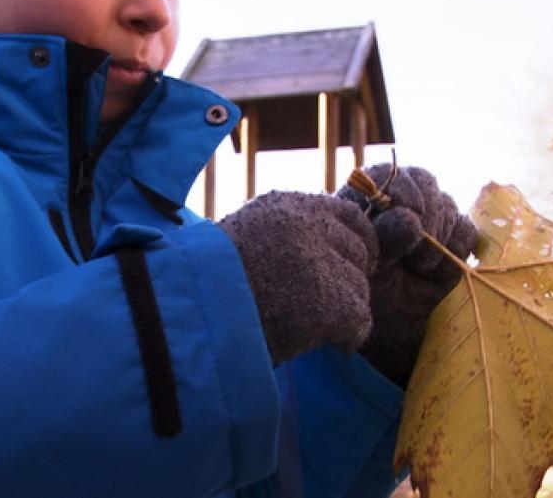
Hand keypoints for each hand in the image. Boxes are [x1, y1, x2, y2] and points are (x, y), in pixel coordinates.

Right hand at [218, 191, 377, 364]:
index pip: (348, 214)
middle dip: (350, 275)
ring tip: (318, 327)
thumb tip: (322, 252)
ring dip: (345, 309)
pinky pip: (359, 320)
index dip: (356, 241)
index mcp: (287, 206)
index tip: (355, 261)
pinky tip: (334, 345)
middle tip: (335, 300)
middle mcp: (311, 226)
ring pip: (359, 287)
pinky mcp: (335, 302)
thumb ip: (284, 236)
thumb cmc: (204, 285)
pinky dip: (349, 336)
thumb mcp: (242, 238)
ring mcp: (325, 263)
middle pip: (358, 249)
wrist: (192, 317)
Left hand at [337, 164, 476, 385]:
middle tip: (418, 249)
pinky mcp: (452, 245)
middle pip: (422, 183)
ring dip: (441, 232)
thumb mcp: (363, 270)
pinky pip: (467, 230)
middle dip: (426, 212)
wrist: (385, 341)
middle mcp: (395, 209)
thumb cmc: (362, 300)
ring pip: (446, 204)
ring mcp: (426, 226)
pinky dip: (459, 246)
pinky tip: (442, 272)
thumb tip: (410, 219)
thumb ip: (383, 240)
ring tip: (424, 268)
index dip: (401, 192)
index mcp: (363, 206)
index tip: (407, 220)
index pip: (386, 175)